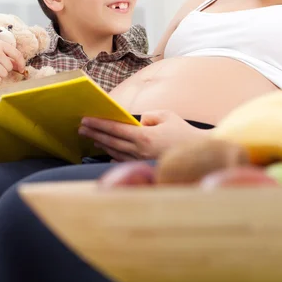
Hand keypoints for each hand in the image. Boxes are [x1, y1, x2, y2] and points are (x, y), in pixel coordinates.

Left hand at [78, 110, 207, 161]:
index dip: (99, 124)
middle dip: (94, 133)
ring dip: (102, 144)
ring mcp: (141, 161)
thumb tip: (138, 123)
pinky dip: (114, 155)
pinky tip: (108, 151)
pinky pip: (125, 160)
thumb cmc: (183, 132)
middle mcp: (139, 151)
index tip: (86, 120)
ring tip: (91, 137)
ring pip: (116, 151)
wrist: (199, 153)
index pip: (115, 129)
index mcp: (144, 136)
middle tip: (81, 128)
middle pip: (111, 141)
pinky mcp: (145, 166)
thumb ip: (148, 116)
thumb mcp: (167, 115)